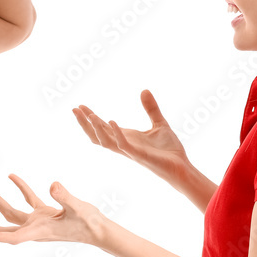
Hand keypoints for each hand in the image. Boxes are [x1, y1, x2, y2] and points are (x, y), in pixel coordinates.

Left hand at [0, 174, 107, 245]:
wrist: (99, 230)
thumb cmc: (90, 223)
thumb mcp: (78, 208)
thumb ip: (65, 197)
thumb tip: (52, 185)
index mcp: (39, 231)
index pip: (13, 237)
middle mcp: (34, 228)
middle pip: (3, 227)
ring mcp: (38, 221)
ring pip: (11, 212)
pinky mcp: (44, 214)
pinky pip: (28, 200)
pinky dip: (20, 189)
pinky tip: (12, 176)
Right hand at [73, 89, 189, 184]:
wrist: (182, 166)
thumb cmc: (169, 150)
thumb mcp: (159, 123)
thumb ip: (151, 108)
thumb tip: (144, 90)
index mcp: (126, 137)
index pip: (102, 127)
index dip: (90, 117)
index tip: (80, 106)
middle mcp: (124, 145)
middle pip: (97, 135)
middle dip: (85, 123)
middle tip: (75, 109)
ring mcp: (130, 151)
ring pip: (106, 141)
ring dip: (96, 128)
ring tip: (89, 115)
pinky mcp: (139, 155)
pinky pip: (123, 145)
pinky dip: (116, 133)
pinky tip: (112, 121)